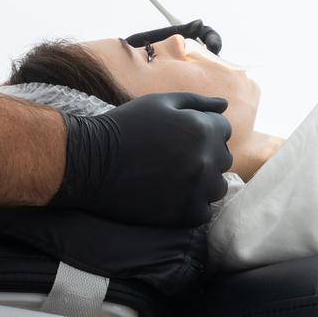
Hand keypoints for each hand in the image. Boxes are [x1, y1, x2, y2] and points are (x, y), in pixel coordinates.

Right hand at [47, 92, 232, 227]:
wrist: (93, 162)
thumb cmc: (127, 126)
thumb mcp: (161, 102)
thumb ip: (198, 102)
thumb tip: (224, 104)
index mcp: (203, 129)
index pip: (223, 131)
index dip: (203, 132)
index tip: (180, 138)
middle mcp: (206, 159)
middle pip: (223, 159)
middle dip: (205, 156)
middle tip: (174, 158)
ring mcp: (197, 189)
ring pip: (217, 187)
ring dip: (202, 182)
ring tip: (174, 178)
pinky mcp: (186, 214)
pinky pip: (204, 211)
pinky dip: (192, 205)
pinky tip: (170, 196)